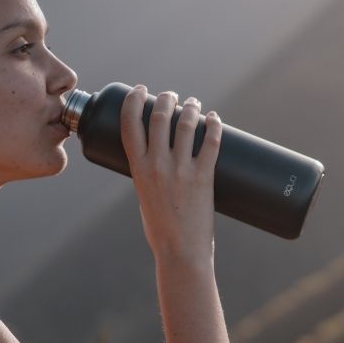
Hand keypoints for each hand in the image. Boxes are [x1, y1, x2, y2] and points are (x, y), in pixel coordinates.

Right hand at [119, 84, 222, 263]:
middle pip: (159, 117)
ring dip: (190, 108)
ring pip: (186, 125)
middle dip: (166, 99)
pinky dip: (214, 126)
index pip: (129, 124)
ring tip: (193, 104)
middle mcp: (157, 165)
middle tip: (172, 96)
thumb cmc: (161, 229)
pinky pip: (211, 143)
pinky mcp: (204, 178)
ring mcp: (181, 170)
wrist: (180, 252)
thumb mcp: (144, 197)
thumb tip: (159, 158)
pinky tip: (215, 118)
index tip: (140, 90)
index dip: (134, 101)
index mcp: (138, 169)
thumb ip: (148, 176)